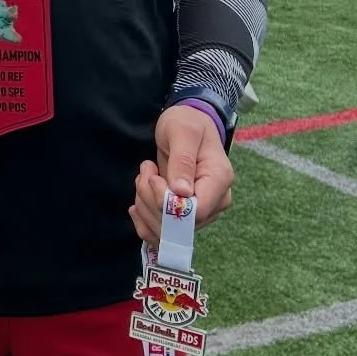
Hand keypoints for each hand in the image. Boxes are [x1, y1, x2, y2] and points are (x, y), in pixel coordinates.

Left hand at [129, 104, 233, 245]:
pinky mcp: (185, 215)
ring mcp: (202, 210)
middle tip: (146, 171)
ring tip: (144, 177)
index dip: (167, 203)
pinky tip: (136, 202)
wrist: (186, 124)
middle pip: (179, 224)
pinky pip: (161, 233)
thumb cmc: (186, 123)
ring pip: (167, 229)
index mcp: (219, 179)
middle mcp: (216, 200)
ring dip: (145, 205)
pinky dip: (143, 220)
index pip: (196, 212)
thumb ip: (182, 160)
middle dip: (151, 200)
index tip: (154, 177)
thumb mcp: (182, 132)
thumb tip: (182, 193)